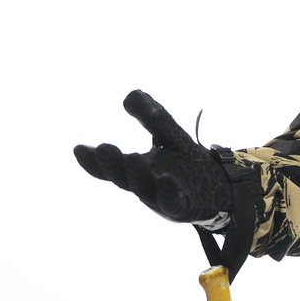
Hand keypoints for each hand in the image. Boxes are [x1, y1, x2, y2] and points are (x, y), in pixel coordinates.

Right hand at [74, 90, 232, 222]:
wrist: (220, 186)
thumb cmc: (186, 163)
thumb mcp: (170, 136)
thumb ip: (153, 117)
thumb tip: (133, 93)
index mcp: (136, 169)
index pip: (112, 166)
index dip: (94, 160)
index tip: (79, 148)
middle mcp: (144, 185)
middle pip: (124, 177)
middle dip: (113, 164)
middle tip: (103, 148)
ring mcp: (161, 198)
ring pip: (145, 189)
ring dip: (138, 174)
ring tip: (134, 157)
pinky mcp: (182, 206)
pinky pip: (172, 201)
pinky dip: (168, 192)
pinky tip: (167, 180)